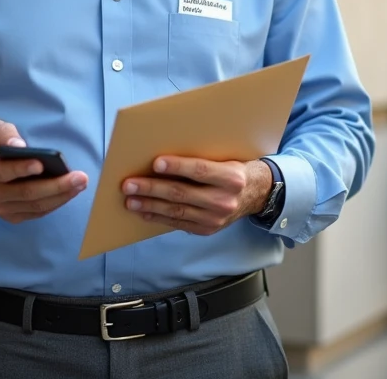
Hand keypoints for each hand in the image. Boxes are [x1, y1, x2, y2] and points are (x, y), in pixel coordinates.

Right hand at [0, 119, 88, 223]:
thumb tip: (19, 145)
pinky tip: (71, 192)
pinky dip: (56, 203)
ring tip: (80, 183)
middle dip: (55, 185)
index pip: (2, 171)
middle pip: (25, 193)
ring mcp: (0, 208)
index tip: (42, 163)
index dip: (22, 169)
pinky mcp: (12, 216)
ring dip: (61, 196)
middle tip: (79, 177)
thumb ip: (3, 132)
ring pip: (35, 206)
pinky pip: (37, 213)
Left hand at [121, 157, 272, 235]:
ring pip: (177, 211)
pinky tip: (144, 212)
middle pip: (182, 193)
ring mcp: (216, 218)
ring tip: (130, 200)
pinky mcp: (208, 230)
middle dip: (152, 189)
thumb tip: (162, 157)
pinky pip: (179, 223)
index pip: (199, 170)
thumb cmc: (234, 169)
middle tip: (129, 185)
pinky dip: (159, 218)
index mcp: (231, 177)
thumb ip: (201, 158)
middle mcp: (224, 200)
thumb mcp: (225, 159)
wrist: (257, 194)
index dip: (177, 167)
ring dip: (150, 206)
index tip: (155, 163)